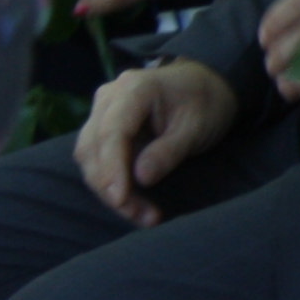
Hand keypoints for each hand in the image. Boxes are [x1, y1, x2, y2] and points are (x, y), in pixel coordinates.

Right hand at [75, 61, 237, 224]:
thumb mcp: (198, 127)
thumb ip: (169, 151)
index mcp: (134, 89)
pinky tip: (135, 205)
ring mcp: (103, 112)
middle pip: (94, 149)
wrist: (207, 84)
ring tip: (144, 215)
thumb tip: (140, 178)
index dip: (112, 169)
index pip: (112, 132)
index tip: (121, 199)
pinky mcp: (104, 129)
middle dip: (111, 188)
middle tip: (141, 215)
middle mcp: (109, 98)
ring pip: (91, 159)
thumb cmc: (206, 101)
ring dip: (110, 191)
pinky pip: (99, 160)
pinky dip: (113, 184)